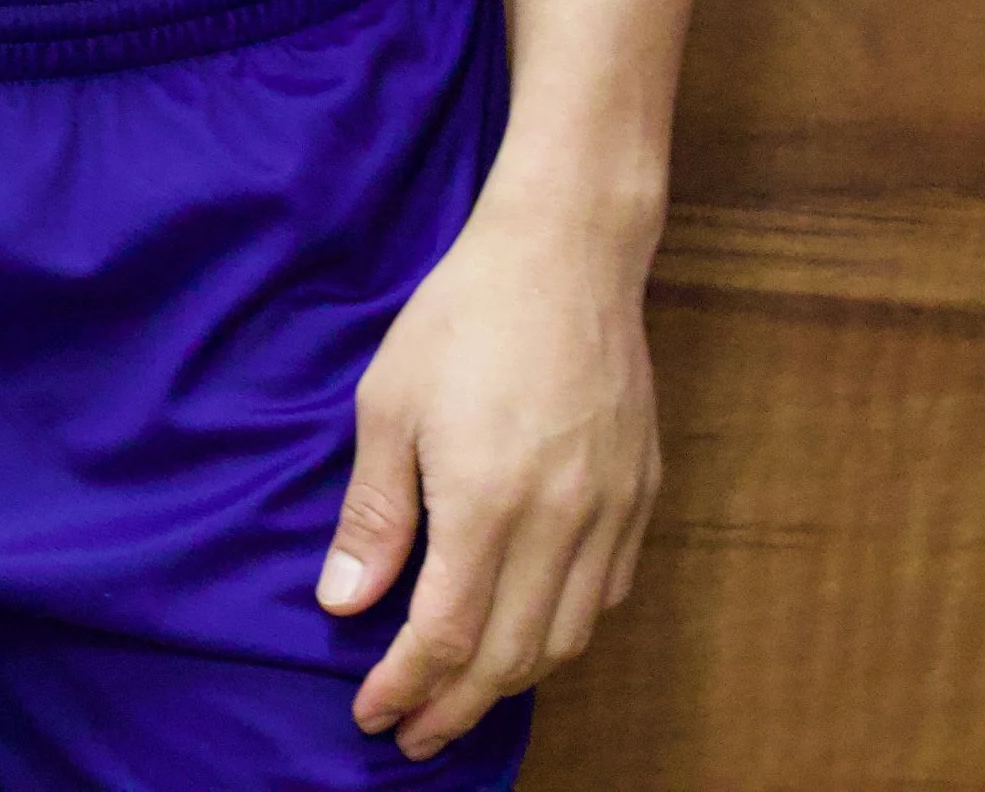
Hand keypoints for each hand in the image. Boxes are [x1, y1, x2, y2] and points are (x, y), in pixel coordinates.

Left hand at [315, 192, 659, 760]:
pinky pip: (607, 595)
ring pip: (566, 639)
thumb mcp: (391, 402)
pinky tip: (531, 630)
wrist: (567, 250)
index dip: (406, 689)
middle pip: (510, 660)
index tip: (372, 715)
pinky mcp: (641, 493)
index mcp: (488, 503)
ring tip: (463, 696)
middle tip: (412, 733)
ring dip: (511, 682)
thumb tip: (344, 603)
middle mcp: (560, 524)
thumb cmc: (465, 314)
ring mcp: (611, 512)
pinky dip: (565, 632)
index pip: (445, 638)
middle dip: (454, 710)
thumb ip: (374, 512)